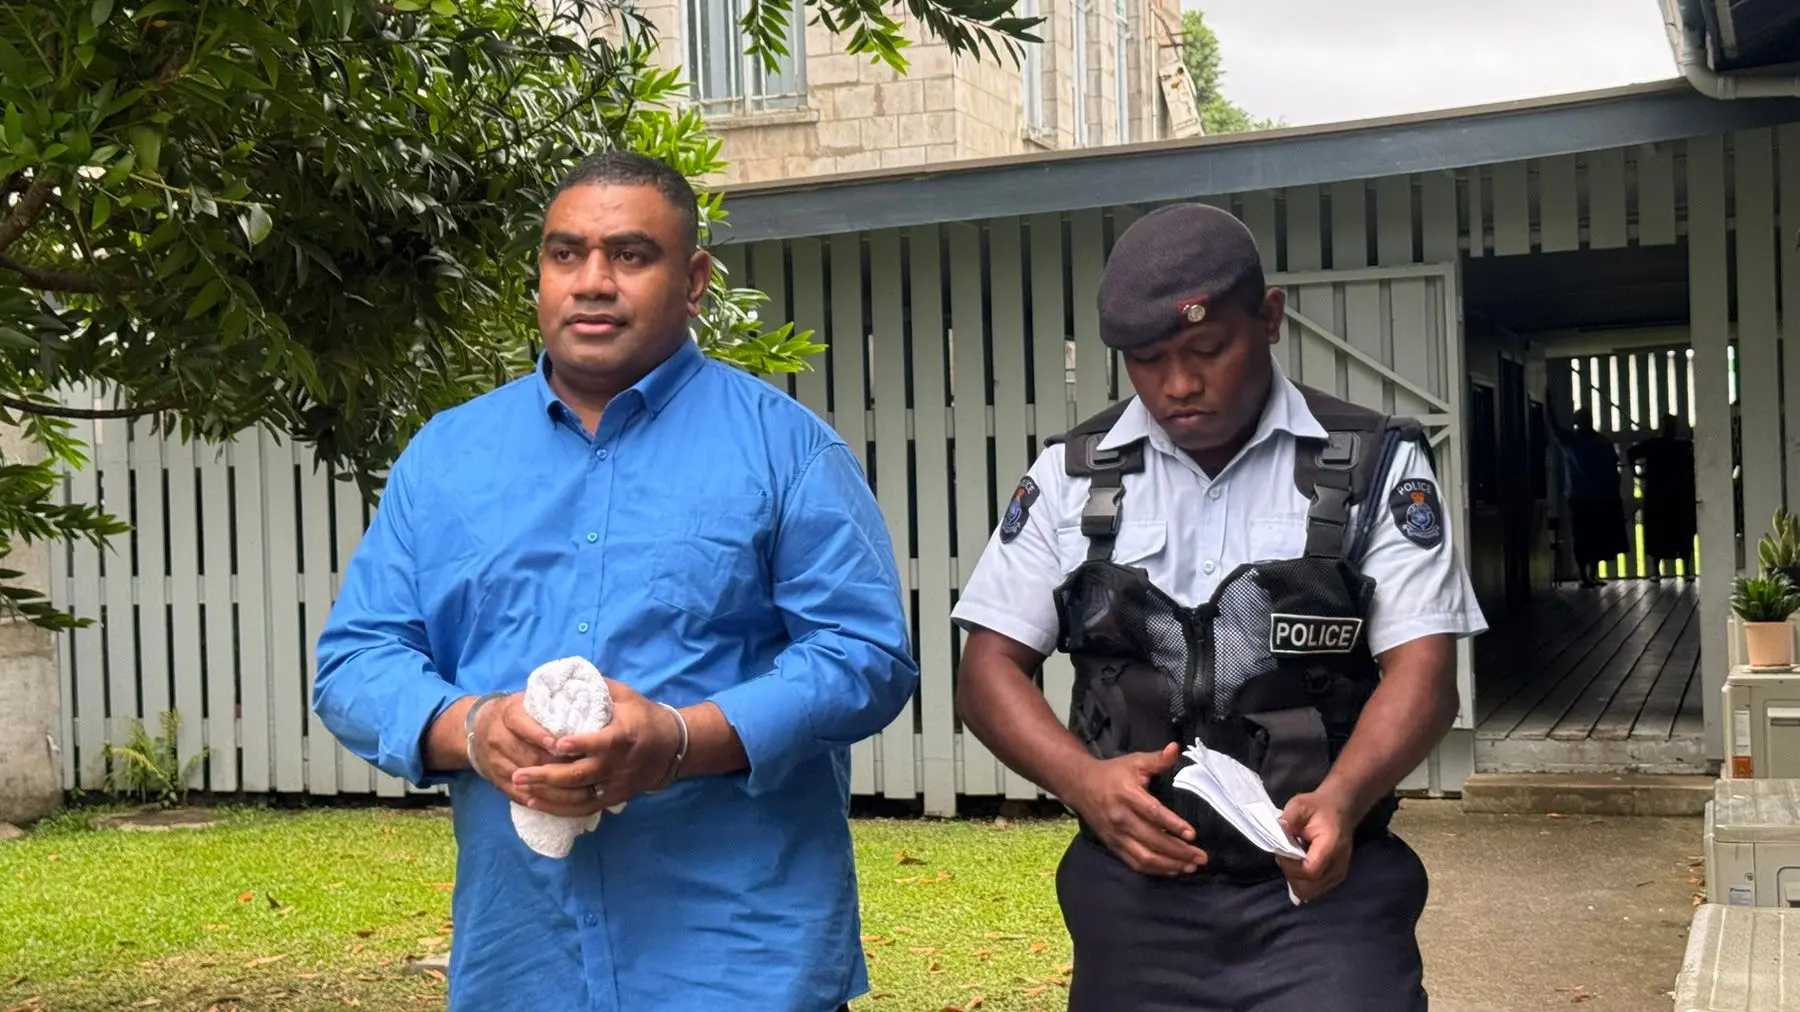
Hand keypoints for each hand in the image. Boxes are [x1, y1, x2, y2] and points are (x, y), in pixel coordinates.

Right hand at [466, 693, 602, 816]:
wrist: (477, 729)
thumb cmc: (517, 713)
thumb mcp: (528, 701)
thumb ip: (552, 703)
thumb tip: (589, 700)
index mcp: (507, 714)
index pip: (522, 724)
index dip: (540, 735)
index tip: (561, 744)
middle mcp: (498, 738)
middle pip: (527, 755)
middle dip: (554, 765)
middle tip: (581, 769)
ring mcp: (495, 762)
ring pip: (524, 778)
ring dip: (551, 784)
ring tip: (577, 786)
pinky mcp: (496, 781)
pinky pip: (518, 795)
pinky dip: (539, 800)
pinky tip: (561, 801)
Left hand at [510, 679, 681, 812]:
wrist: (673, 748)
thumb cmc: (645, 716)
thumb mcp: (626, 696)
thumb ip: (597, 688)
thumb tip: (565, 676)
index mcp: (625, 736)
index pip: (602, 743)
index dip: (581, 744)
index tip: (556, 744)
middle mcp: (619, 764)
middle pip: (581, 775)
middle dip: (547, 776)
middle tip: (518, 774)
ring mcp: (616, 785)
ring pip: (579, 797)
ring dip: (547, 795)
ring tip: (519, 788)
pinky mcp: (612, 798)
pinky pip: (583, 808)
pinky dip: (558, 808)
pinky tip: (534, 802)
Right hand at [1062, 743, 1208, 876]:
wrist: (1081, 786)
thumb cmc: (1113, 773)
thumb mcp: (1134, 762)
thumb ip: (1157, 759)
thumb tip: (1176, 748)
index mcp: (1128, 795)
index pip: (1153, 813)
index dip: (1173, 824)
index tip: (1192, 834)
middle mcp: (1121, 818)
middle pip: (1153, 840)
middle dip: (1179, 851)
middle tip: (1201, 857)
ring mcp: (1117, 835)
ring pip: (1145, 857)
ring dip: (1170, 864)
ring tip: (1191, 867)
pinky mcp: (1114, 846)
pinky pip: (1135, 863)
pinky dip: (1155, 870)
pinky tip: (1172, 869)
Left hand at [1275, 789, 1356, 902]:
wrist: (1339, 810)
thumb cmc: (1318, 807)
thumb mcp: (1299, 805)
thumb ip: (1288, 819)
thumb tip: (1277, 831)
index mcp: (1331, 846)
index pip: (1310, 871)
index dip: (1290, 867)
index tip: (1281, 853)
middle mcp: (1339, 865)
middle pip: (1309, 887)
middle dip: (1291, 875)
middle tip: (1285, 857)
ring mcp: (1339, 874)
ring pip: (1310, 892)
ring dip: (1296, 879)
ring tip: (1293, 860)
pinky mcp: (1336, 878)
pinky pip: (1314, 890)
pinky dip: (1302, 881)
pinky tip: (1300, 865)